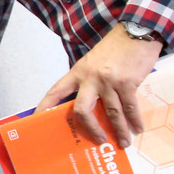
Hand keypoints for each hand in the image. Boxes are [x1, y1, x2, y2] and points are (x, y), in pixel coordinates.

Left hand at [35, 23, 163, 147]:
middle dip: (90, 129)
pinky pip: (130, 107)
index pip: (56, 91)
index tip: (36, 118)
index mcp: (78, 72)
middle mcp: (90, 78)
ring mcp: (108, 81)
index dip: (45, 106)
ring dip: (119, 130)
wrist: (137, 32)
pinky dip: (134, 121)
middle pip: (82, 110)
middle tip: (99, 141)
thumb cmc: (116, 47)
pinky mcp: (127, 83)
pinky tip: (137, 128)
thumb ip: (89, 80)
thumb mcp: (94, 61)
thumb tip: (92, 104)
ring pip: (111, 113)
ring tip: (124, 141)